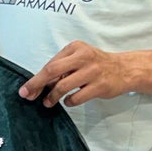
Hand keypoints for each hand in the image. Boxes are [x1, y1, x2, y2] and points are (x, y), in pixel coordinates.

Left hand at [19, 40, 134, 108]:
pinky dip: (69, 101)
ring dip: (52, 97)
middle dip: (37, 85)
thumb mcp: (79, 59)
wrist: (125, 69)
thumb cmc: (97, 64)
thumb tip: (38, 85)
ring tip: (48, 102)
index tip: (26, 89)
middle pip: (52, 71)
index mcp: (75, 48)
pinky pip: (77, 97)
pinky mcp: (100, 86)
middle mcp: (83, 57)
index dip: (35, 78)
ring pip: (63, 86)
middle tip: (28, 96)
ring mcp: (92, 71)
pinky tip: (69, 101)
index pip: (50, 64)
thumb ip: (61, 69)